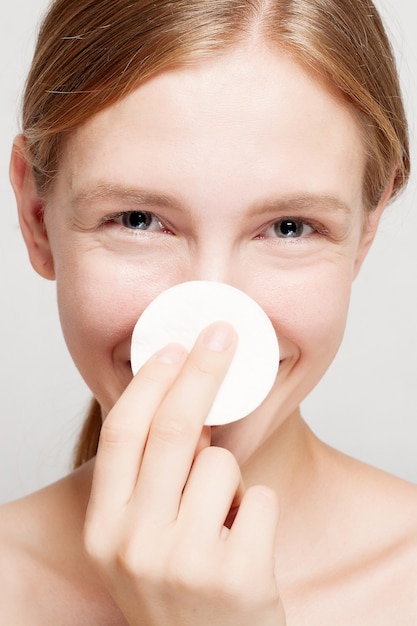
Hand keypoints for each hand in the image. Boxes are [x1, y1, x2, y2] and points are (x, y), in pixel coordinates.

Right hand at [84, 322, 285, 624]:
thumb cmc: (175, 587)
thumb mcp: (138, 537)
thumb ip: (147, 478)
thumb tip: (182, 400)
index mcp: (103, 528)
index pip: (122, 433)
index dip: (149, 382)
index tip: (174, 347)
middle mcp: (134, 545)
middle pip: (174, 429)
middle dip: (203, 370)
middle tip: (223, 336)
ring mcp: (184, 563)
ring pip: (222, 463)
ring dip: (230, 478)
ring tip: (220, 518)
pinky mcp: (236, 577)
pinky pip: (260, 498)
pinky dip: (258, 509)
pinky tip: (243, 544)